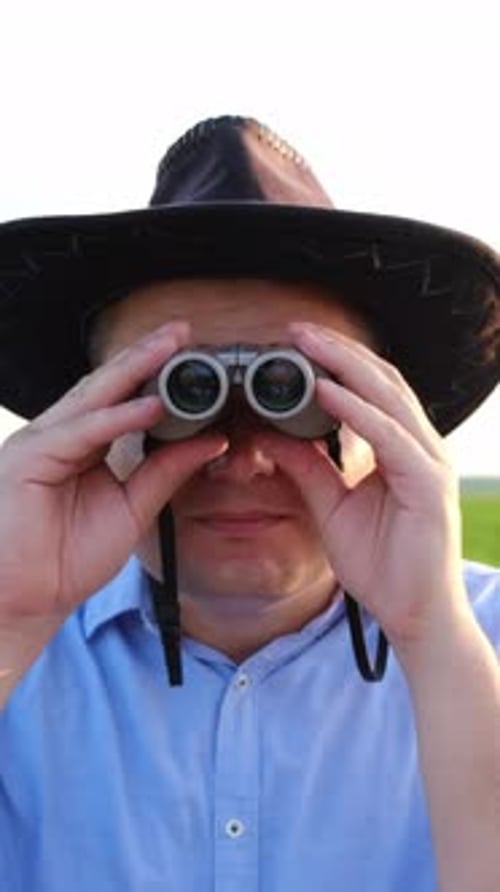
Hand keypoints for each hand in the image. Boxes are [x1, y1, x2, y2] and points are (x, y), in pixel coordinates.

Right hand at [0, 321, 226, 621]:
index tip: (192, 357)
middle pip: (109, 386)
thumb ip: (166, 473)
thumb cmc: (68, 557)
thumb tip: (210, 441)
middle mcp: (61, 435)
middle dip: (147, 355)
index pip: (122, 400)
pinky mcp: (30, 457)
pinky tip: (150, 406)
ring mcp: (42, 441)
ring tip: (171, 348)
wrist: (27, 599)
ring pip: (94, 397)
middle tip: (183, 330)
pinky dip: (118, 418)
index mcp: (83, 445)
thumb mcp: (133, 509)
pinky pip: (82, 431)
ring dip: (134, 369)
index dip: (155, 376)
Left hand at [257, 321, 467, 649]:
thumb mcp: (331, 507)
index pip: (372, 392)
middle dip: (337, 352)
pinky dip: (356, 411)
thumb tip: (271, 435)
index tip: (296, 344)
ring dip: (344, 366)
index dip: (337, 363)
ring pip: (387, 397)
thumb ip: (307, 469)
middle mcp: (420, 448)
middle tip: (296, 330)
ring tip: (306, 344)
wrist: (414, 615)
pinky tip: (324, 392)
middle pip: (381, 381)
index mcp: (402, 450)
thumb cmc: (383, 565)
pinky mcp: (428, 485)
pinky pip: (388, 437)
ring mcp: (428, 463)